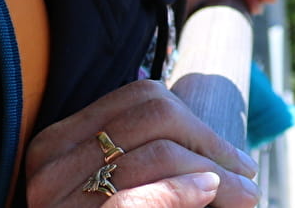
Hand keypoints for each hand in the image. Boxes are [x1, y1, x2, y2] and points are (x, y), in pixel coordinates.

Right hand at [24, 80, 258, 206]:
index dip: (197, 119)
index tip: (230, 153)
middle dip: (211, 144)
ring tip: (243, 193)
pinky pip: (134, 199)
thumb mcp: (117, 183)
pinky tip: (209, 193)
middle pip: (156, 118)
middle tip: (245, 173)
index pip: (142, 97)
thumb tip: (178, 112)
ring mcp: (57, 200)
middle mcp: (49, 167)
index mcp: (58, 143)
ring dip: (214, 171)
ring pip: (157, 154)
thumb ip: (141, 151)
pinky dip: (179, 191)